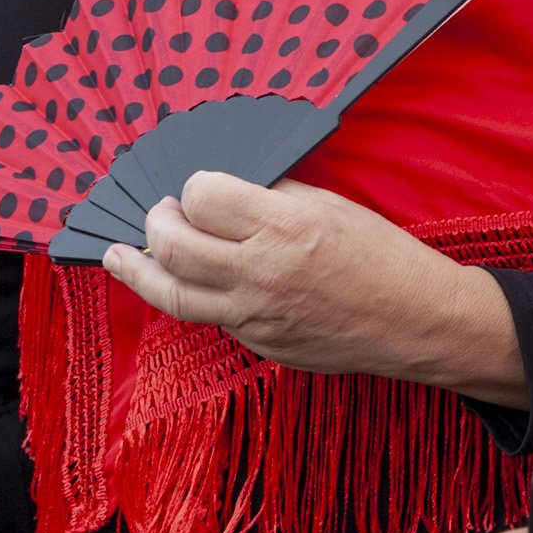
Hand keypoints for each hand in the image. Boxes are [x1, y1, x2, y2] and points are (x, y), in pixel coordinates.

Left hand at [100, 172, 522, 400]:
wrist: (416, 320)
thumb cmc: (381, 255)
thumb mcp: (329, 205)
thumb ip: (271, 196)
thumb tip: (222, 190)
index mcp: (283, 226)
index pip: (202, 197)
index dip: (194, 186)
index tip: (197, 186)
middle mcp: (261, 274)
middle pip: (173, 245)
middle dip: (156, 222)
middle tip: (160, 213)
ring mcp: (257, 317)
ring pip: (173, 295)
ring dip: (137, 270)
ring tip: (117, 256)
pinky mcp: (261, 346)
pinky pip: (212, 318)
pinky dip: (193, 296)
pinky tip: (184, 283)